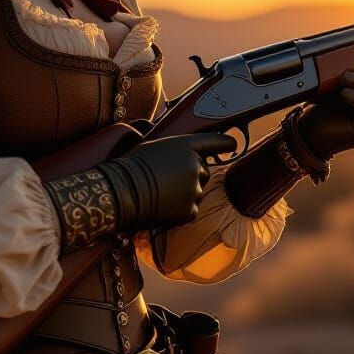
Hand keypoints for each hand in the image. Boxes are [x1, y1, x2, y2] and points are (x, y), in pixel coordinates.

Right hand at [98, 132, 237, 233]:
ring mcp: (194, 188)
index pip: (214, 142)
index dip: (225, 143)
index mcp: (185, 146)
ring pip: (197, 192)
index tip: (232, 144)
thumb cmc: (130, 166)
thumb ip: (173, 149)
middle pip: (203, 171)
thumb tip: (179, 152)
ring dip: (184, 194)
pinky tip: (163, 205)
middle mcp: (195, 165)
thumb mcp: (151, 145)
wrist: (121, 191)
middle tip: (166, 179)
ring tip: (161, 193)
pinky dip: (180, 211)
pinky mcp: (189, 209)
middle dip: (190, 176)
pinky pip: (191, 210)